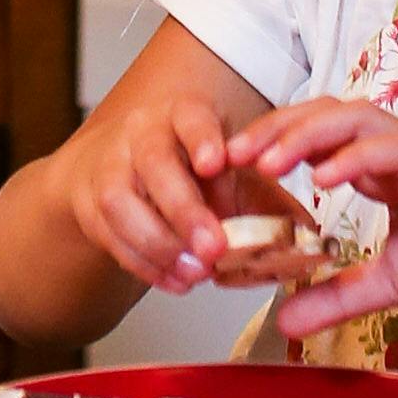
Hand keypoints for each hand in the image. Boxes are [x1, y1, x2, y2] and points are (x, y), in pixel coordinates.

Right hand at [73, 76, 254, 293]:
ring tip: (195, 273)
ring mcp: (109, 166)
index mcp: (182, 116)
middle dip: (183, 209)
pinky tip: (174, 281)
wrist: (118, 169)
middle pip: (154, 163)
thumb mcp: (228, 173)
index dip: (202, 138)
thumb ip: (265, 199)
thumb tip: (308, 233)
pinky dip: (143, 264)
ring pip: (121, 201)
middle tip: (213, 247)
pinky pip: (109, 235)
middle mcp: (141, 134)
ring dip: (159, 244)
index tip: (215, 162)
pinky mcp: (89, 203)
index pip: (190, 117)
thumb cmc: (185, 169)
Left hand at [208, 102, 397, 341]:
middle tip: (226, 156)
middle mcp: (392, 150)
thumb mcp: (390, 284)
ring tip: (264, 161)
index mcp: (379, 168)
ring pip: (351, 119)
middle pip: (321, 115)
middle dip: (272, 130)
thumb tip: (283, 322)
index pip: (314, 139)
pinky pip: (389, 147)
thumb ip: (338, 298)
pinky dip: (352, 157)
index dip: (270, 145)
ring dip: (303, 134)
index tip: (228, 169)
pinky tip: (323, 180)